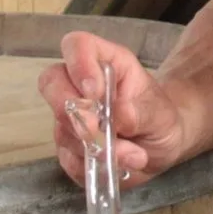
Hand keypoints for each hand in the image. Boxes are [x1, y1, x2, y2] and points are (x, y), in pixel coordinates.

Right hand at [38, 30, 189, 187]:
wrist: (161, 146)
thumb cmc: (160, 118)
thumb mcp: (161, 113)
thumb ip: (140, 113)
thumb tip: (119, 115)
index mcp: (105, 64)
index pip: (77, 46)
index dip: (78, 65)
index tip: (95, 92)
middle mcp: (80, 87)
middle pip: (51, 82)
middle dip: (71, 110)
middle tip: (96, 130)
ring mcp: (70, 119)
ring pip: (62, 129)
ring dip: (96, 148)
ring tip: (133, 155)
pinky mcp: (68, 150)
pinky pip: (69, 160)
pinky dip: (94, 167)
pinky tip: (119, 167)